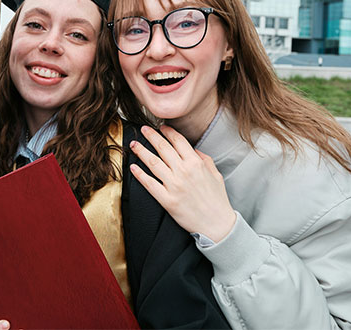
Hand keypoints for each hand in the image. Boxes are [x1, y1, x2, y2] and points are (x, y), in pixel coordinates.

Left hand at [130, 125, 235, 242]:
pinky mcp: (166, 199)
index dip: (168, 132)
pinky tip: (133, 167)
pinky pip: (149, 184)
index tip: (160, 127)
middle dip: (151, 136)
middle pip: (163, 148)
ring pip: (153, 162)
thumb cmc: (217, 200)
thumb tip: (193, 149)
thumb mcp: (215, 174)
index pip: (178, 141)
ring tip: (133, 144)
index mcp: (196, 163)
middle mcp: (183, 171)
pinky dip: (139, 174)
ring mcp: (174, 185)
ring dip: (141, 151)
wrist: (217, 225)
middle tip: (142, 129)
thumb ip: (204, 159)